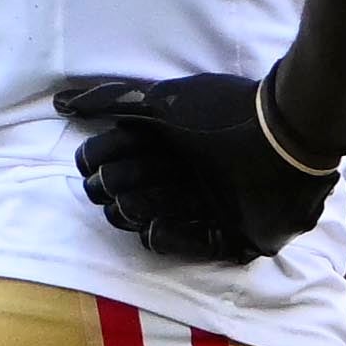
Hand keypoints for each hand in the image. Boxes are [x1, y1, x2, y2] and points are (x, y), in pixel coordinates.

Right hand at [52, 72, 338, 263]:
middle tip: (111, 185)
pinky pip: (200, 246)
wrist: (285, 137)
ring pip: (163, 218)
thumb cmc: (222, 114)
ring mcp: (217, 206)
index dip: (104, 162)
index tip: (93, 164)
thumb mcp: (162, 101)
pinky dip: (173, 239)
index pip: (126, 159)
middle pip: (139, 189)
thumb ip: (113, 100)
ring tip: (130, 206)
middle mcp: (193, 173)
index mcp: (177, 142)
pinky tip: (151, 229)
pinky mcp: (240, 234)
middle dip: (117, 189)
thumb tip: (61, 102)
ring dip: (138, 212)